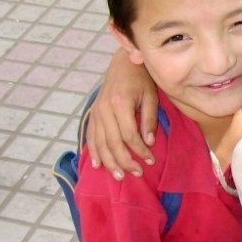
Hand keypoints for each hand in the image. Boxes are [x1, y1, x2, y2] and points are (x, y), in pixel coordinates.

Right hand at [85, 48, 157, 178]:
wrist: (123, 64)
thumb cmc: (141, 80)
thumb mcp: (151, 96)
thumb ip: (149, 119)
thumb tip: (149, 142)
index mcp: (120, 103)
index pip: (129, 135)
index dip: (139, 151)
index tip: (150, 161)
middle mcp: (104, 109)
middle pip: (113, 143)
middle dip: (125, 161)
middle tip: (137, 174)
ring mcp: (96, 112)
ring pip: (100, 143)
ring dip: (109, 162)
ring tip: (119, 176)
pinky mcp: (93, 114)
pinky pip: (91, 136)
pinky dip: (94, 151)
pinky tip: (98, 165)